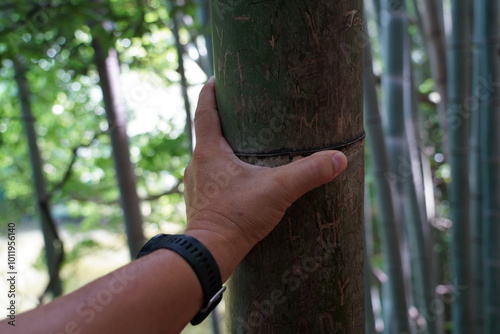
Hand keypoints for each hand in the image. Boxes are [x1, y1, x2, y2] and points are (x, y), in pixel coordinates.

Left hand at [183, 77, 347, 278]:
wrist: (210, 252)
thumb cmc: (236, 216)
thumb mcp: (277, 190)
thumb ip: (308, 173)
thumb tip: (339, 158)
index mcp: (209, 151)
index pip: (204, 112)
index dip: (209, 93)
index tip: (214, 79)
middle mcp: (197, 165)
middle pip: (206, 133)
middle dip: (221, 121)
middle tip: (240, 112)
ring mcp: (196, 185)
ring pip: (207, 158)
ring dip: (220, 149)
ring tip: (242, 146)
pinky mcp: (200, 203)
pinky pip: (209, 178)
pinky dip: (221, 172)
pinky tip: (238, 180)